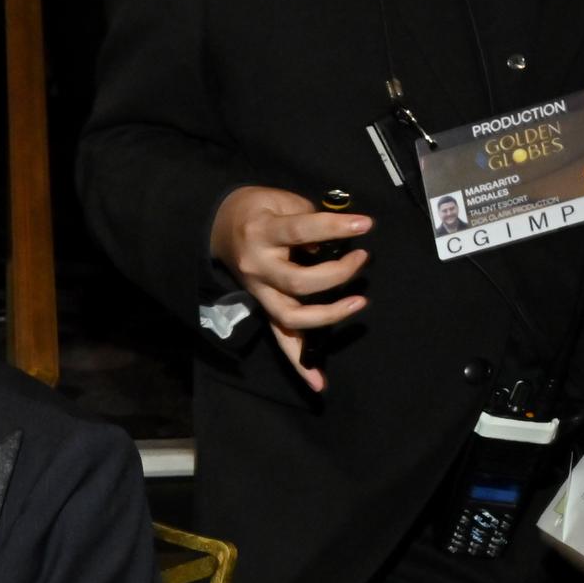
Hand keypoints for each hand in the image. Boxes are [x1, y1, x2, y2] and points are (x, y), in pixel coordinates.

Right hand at [209, 185, 373, 391]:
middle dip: (338, 273)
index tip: (364, 225)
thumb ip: (309, 218)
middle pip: (299, 282)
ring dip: (328, 315)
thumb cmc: (256, 209)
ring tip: (358, 302)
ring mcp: (259, 293)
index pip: (302, 231)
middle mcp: (258, 268)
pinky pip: (281, 339)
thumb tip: (339, 241)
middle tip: (362, 258)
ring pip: (292, 317)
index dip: (335, 227)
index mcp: (262, 234)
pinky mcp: (264, 308)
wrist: (219, 227)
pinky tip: (318, 382)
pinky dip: (299, 364)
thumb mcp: (280, 200)